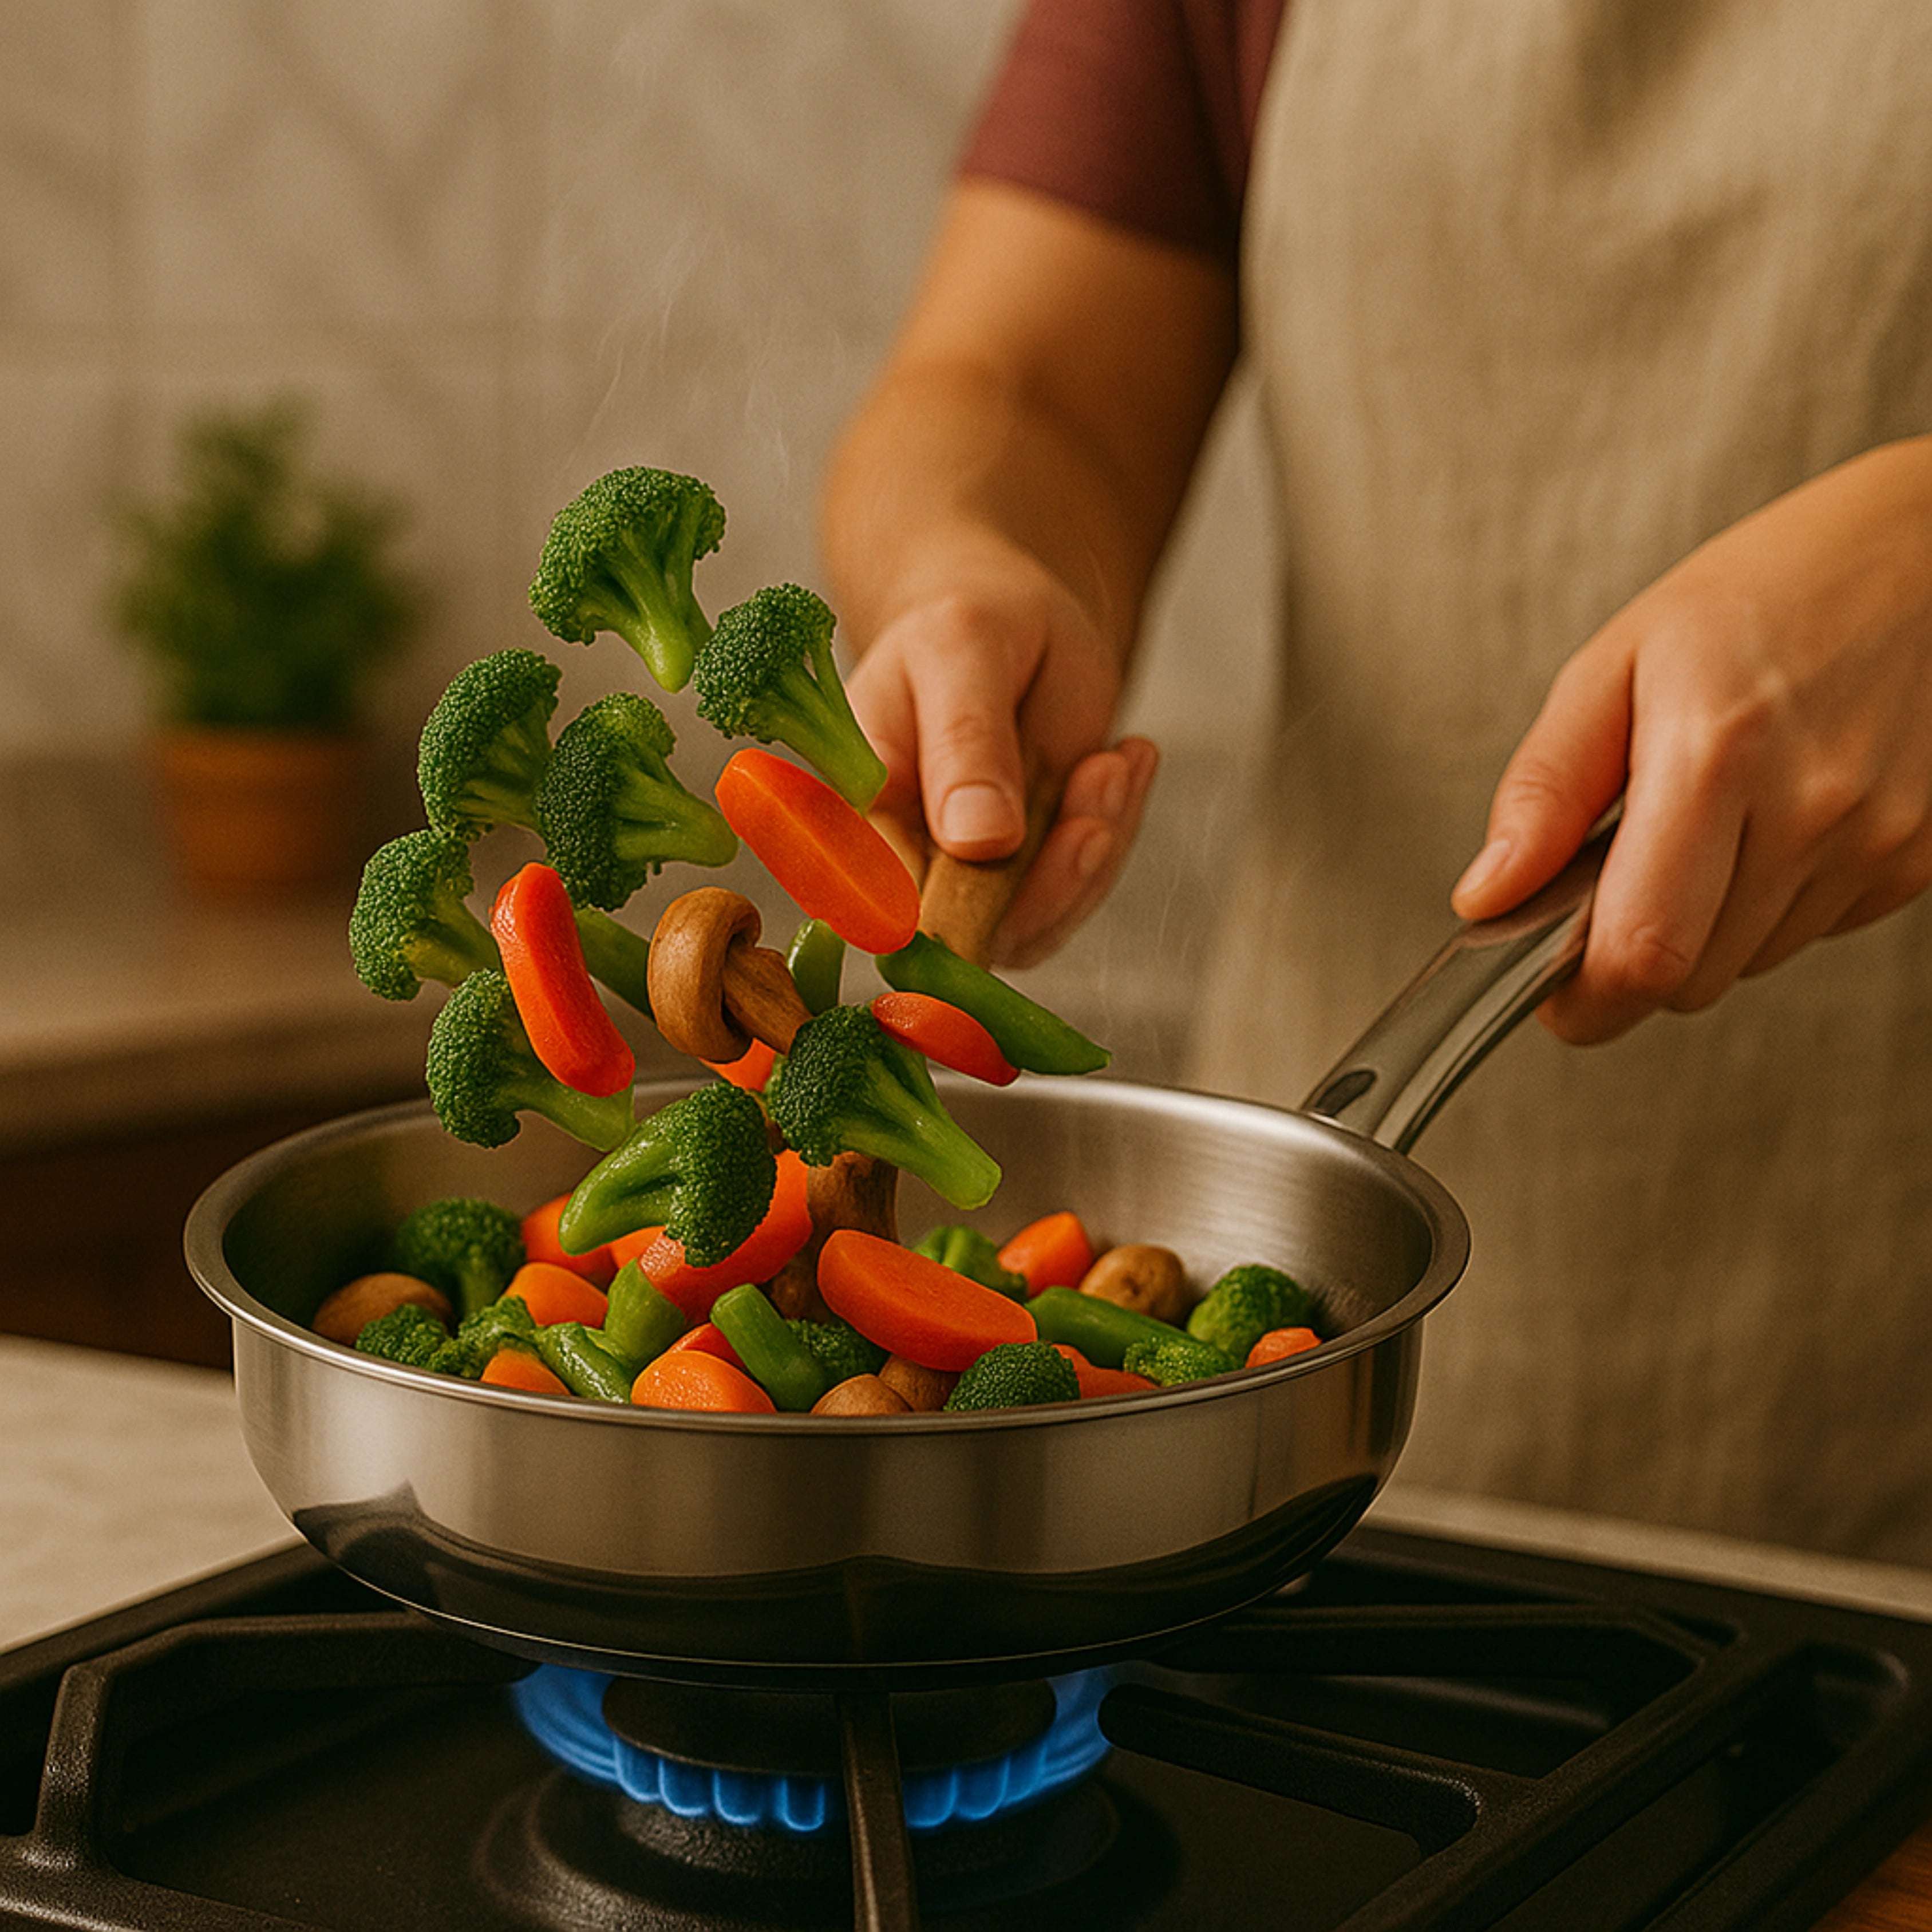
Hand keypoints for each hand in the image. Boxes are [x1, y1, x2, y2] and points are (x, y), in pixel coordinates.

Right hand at [846, 550, 1158, 967]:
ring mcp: (974, 875)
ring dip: (1094, 846)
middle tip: (1100, 780)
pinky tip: (1123, 760)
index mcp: (860, 808)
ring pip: (1040, 918)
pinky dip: (1115, 829)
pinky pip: (1082, 885)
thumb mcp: (961, 652)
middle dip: (1049, 876)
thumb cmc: (968, 621)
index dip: (935, 914)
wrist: (1017, 618)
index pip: (881, 896)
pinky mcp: (1030, 874)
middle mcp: (908, 858)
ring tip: (1111, 761)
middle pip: (972, 932)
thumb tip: (976, 841)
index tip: (1003, 856)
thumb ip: (965, 742)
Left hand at [1452, 434, 1931, 1042]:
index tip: (1553, 992)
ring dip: (1704, 924)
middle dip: (1635, 957)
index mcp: (1717, 751)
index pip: (1644, 951)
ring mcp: (1879, 838)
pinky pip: (1811, 930)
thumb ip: (1545, 790)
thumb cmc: (1759, 597)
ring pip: (1747, 962)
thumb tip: (1488, 895)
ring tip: (1707, 818)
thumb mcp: (1614, 665)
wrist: (1920, 553)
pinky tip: (1772, 816)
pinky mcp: (1919, 857)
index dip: (1584, 1001)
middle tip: (1617, 878)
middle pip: (1692, 980)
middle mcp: (1812, 806)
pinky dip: (1769, 899)